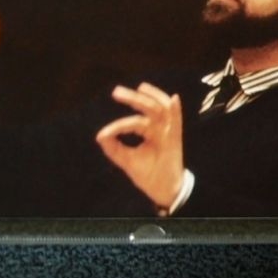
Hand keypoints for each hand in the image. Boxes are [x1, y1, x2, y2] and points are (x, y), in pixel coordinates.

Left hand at [95, 82, 184, 209]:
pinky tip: (173, 99)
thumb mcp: (126, 159)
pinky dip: (176, 110)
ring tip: (140, 88)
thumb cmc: (148, 174)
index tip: (104, 135)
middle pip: (148, 107)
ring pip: (161, 109)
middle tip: (116, 92)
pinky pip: (177, 122)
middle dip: (133, 98)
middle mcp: (159, 128)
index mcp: (149, 131)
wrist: (162, 190)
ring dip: (152, 97)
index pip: (134, 121)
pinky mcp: (175, 140)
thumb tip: (99, 135)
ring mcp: (168, 133)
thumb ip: (114, 147)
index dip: (118, 125)